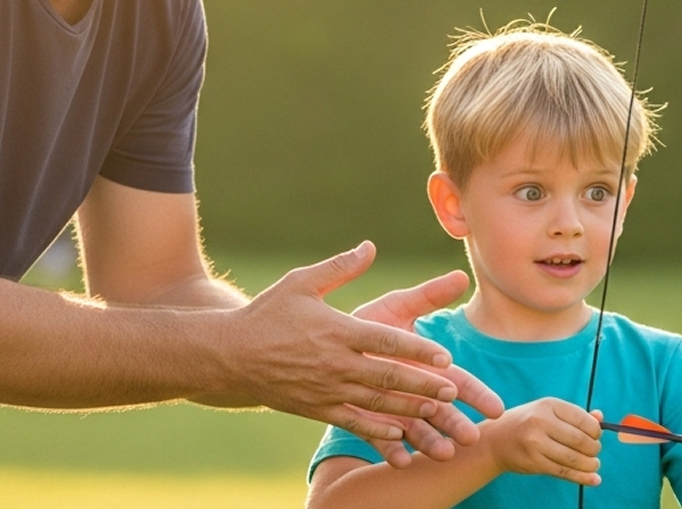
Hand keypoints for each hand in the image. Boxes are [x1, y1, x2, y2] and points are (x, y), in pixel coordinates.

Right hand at [228, 242, 472, 442]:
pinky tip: (399, 434)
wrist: (228, 355)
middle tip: (453, 389)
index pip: (386, 341)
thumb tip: (370, 247)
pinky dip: (377, 431)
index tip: (444, 356)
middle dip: (423, 384)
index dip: (417, 350)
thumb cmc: (268, 314)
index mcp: (336, 330)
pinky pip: (352, 422)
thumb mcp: (301, 283)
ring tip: (437, 410)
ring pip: (375, 403)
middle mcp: (334, 363)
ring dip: (409, 408)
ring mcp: (325, 390)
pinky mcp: (315, 409)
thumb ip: (340, 268)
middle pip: (388, 376)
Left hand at [350, 266, 506, 466]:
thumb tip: (461, 276)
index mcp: (426, 367)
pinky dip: (391, 449)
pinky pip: (379, 439)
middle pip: (441, 410)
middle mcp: (413, 391)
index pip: (458, 381)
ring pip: (416, 429)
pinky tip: (401, 460)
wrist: (322, 344)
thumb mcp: (397, 307)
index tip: (496, 409)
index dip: (477, 394)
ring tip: (442, 454)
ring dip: (430, 441)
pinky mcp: (366, 421)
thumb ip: (428, 295)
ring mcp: (391, 409)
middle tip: (471, 437)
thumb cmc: (367, 324)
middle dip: (457, 424)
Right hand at [483, 399, 601, 485]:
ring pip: (573, 458)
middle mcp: (541, 421)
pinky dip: (582, 477)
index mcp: (548, 405)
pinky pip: (563, 471)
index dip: (595, 431)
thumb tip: (601, 418)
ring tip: (594, 465)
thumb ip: (574, 415)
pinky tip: (594, 479)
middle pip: (580, 440)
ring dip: (590, 464)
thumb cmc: (527, 424)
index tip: (596, 437)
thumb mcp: (547, 412)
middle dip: (594, 449)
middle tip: (594, 452)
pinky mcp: (534, 462)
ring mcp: (536, 443)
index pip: (582, 419)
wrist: (495, 440)